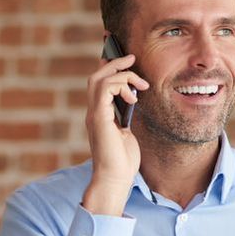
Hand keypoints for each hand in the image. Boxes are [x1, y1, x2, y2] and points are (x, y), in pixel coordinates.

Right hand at [82, 53, 148, 215]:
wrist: (115, 178)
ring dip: (122, 75)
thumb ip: (125, 116)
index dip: (110, 68)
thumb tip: (132, 101)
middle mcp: (94, 112)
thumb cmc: (123, 161)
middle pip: (96, 76)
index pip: (100, 84)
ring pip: (99, 79)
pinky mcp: (99, 118)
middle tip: (132, 57)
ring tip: (141, 84)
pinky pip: (104, 90)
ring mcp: (94, 114)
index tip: (128, 60)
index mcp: (100, 115)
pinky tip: (133, 99)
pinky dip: (120, 87)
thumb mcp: (126, 132)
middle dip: (114, 63)